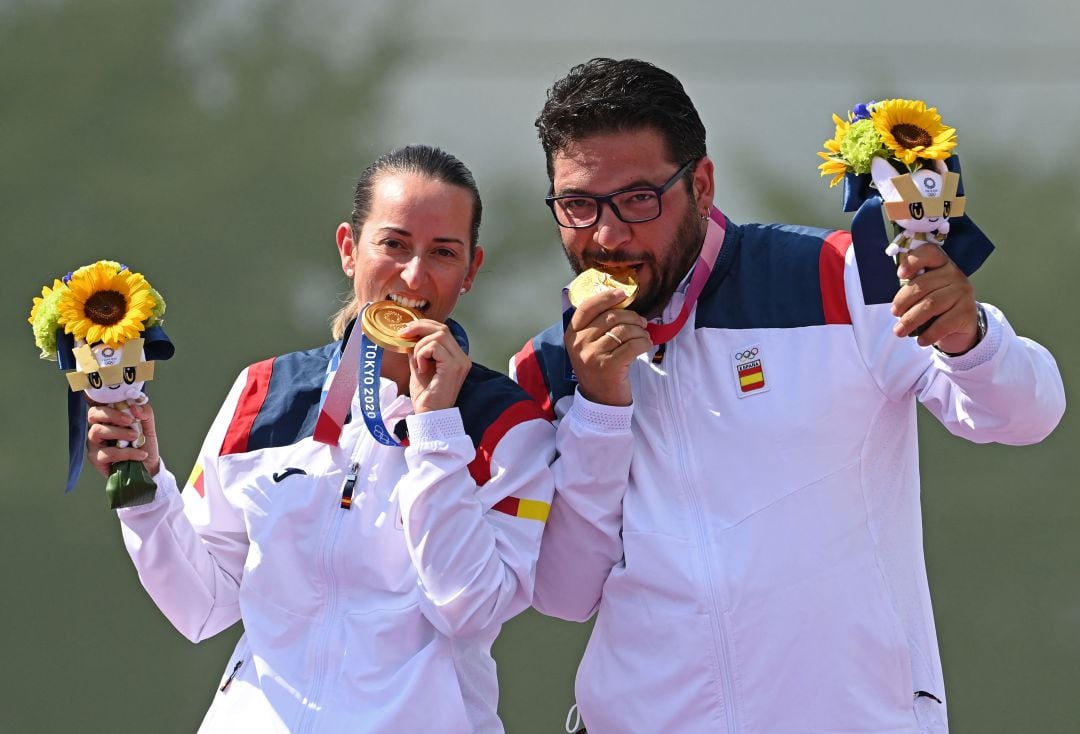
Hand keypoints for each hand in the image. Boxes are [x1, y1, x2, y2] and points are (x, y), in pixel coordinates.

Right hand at [87, 400, 160, 477]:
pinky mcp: (96, 459)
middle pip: (93, 414)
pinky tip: (140, 454)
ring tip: (136, 438)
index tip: (129, 409)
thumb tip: (134, 407)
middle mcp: (98, 429)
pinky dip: (126, 453)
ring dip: (119, 433)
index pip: (100, 405)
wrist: (148, 465)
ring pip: (97, 431)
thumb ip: (145, 413)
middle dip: (112, 415)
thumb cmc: (144, 444)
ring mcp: (95, 444)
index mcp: (108, 419)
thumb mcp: (148, 426)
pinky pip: (107, 453)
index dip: (111, 404)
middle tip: (130, 421)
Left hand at [399, 320, 471, 413]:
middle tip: (403, 335)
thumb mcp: (419, 367)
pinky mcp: (453, 366)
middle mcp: (462, 357)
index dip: (423, 326)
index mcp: (456, 357)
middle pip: (442, 328)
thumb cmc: (425, 396)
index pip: (443, 330)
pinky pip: (435, 347)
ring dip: (420, 347)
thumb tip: (410, 335)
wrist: (429, 415)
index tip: (405, 332)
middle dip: (419, 328)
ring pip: (438, 335)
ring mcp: (460, 361)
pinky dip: (422, 354)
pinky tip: (421, 368)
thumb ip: (418, 351)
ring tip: (417, 364)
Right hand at [565, 289, 651, 405]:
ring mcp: (593, 355)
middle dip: (632, 317)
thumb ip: (596, 326)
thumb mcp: (588, 346)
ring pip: (624, 330)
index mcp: (572, 334)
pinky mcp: (609, 366)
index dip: (606, 297)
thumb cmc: (598, 369)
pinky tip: (645, 346)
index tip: (622, 293)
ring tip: (643, 336)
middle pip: (611, 317)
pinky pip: (633, 345)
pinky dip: (644, 343)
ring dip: (640, 331)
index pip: (587, 307)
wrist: (600, 401)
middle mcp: (579, 343)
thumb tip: (621, 301)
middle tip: (641, 323)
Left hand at [891, 244, 978, 352]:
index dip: (913, 261)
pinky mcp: (967, 312)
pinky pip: (943, 324)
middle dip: (903, 301)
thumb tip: (895, 302)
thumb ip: (912, 287)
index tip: (900, 274)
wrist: (961, 326)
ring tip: (899, 331)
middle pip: (924, 285)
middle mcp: (955, 274)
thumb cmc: (936, 306)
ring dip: (911, 320)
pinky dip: (928, 334)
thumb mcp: (925, 292)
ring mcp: (963, 293)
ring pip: (931, 304)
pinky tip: (920, 341)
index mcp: (941, 264)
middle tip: (894, 313)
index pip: (929, 253)